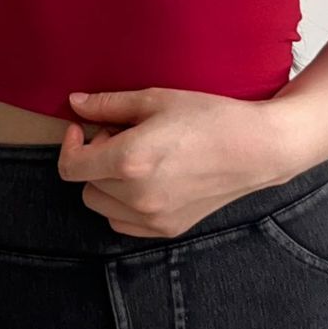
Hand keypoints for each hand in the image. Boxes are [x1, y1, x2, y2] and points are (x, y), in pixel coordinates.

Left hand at [56, 87, 294, 237]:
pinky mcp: (168, 229)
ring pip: (102, 206)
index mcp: (129, 161)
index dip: (71, 145)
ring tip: (138, 160)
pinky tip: (149, 180)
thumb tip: (74, 104)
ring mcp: (153, 218)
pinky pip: (124, 222)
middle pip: (86, 185)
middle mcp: (137, 196)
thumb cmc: (208, 116)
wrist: (256, 148)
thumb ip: (109, 104)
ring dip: (108, 184)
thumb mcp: (156, 99)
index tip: (82, 129)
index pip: (71, 167)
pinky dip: (124, 204)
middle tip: (124, 137)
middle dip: (95, 160)